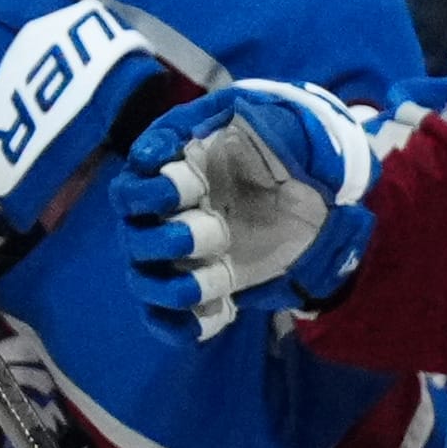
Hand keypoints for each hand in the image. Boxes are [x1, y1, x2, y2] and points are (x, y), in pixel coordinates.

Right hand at [115, 79, 383, 339]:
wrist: (311, 200)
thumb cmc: (286, 155)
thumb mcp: (282, 128)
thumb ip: (261, 123)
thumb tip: (235, 122)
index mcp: (174, 171)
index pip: (137, 182)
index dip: (155, 187)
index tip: (189, 184)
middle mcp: (164, 215)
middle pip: (135, 233)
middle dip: (170, 237)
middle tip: (217, 232)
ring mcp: (176, 257)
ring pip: (144, 279)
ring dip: (174, 284)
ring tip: (219, 278)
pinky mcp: (195, 289)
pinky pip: (165, 318)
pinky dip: (181, 324)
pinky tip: (217, 316)